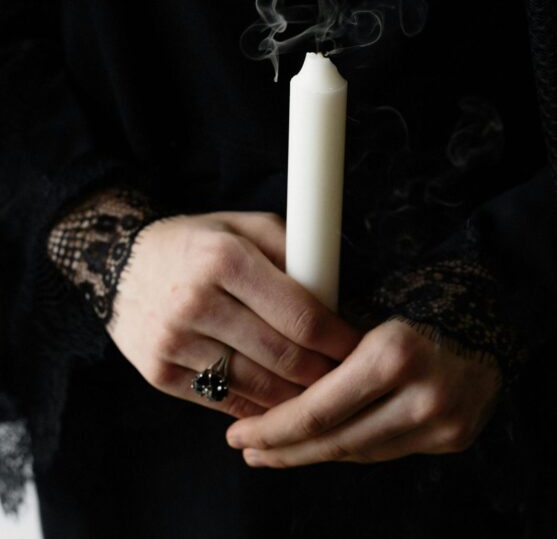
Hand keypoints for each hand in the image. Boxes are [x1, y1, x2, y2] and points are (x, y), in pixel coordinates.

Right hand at [106, 211, 363, 418]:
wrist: (119, 263)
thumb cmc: (196, 243)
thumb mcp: (243, 226)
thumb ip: (292, 250)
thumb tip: (339, 291)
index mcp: (225, 258)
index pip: (299, 314)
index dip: (338, 338)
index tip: (359, 347)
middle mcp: (197, 300)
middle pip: (282, 356)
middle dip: (325, 373)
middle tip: (348, 376)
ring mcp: (174, 341)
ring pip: (256, 386)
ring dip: (296, 397)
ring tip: (321, 394)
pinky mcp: (158, 372)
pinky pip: (222, 402)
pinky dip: (258, 407)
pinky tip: (278, 403)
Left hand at [225, 317, 500, 465]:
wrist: (493, 304)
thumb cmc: (419, 290)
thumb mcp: (368, 304)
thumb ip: (330, 347)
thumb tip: (272, 380)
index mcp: (393, 354)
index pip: (317, 411)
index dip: (271, 429)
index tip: (238, 433)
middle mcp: (421, 396)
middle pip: (335, 442)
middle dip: (283, 449)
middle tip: (246, 447)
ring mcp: (443, 422)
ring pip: (360, 452)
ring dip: (313, 454)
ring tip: (275, 451)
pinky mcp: (455, 437)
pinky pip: (388, 449)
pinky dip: (352, 446)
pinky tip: (325, 442)